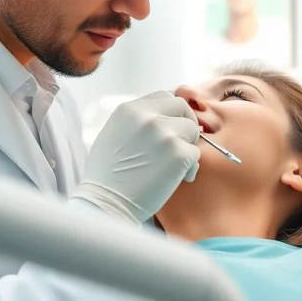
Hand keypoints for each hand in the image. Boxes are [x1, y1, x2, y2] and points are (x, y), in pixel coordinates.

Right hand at [71, 91, 200, 225]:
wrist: (106, 204)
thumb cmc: (107, 175)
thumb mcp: (114, 134)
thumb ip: (137, 121)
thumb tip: (162, 116)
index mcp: (129, 109)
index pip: (164, 96)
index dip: (172, 113)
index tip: (172, 128)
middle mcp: (147, 116)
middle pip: (182, 107)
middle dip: (184, 124)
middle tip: (179, 144)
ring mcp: (164, 133)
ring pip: (192, 130)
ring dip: (187, 147)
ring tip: (173, 166)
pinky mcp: (178, 154)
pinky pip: (195, 154)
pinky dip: (189, 168)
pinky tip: (176, 179)